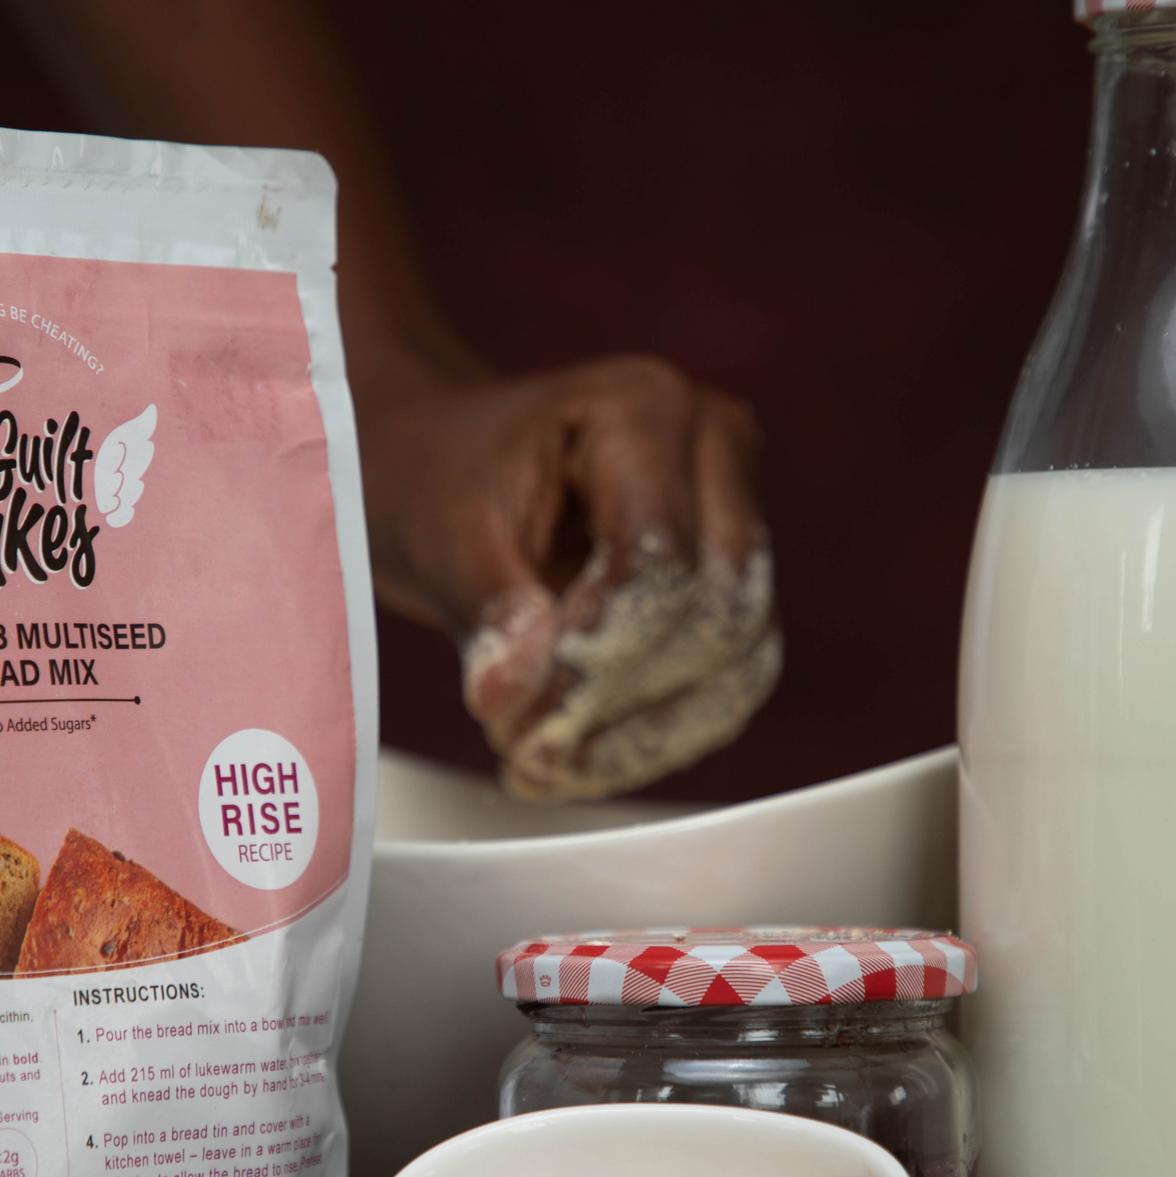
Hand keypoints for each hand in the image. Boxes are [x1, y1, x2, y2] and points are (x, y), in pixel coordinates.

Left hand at [357, 353, 779, 798]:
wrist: (442, 465)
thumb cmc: (438, 475)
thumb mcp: (440, 531)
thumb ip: (486, 609)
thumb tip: (510, 695)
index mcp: (643, 409)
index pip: (659, 559)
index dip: (596, 656)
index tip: (519, 720)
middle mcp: (712, 451)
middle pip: (714, 615)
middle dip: (619, 703)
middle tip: (527, 752)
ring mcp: (735, 515)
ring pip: (736, 661)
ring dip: (645, 736)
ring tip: (549, 767)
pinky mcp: (732, 583)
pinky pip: (726, 682)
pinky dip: (656, 736)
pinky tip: (580, 761)